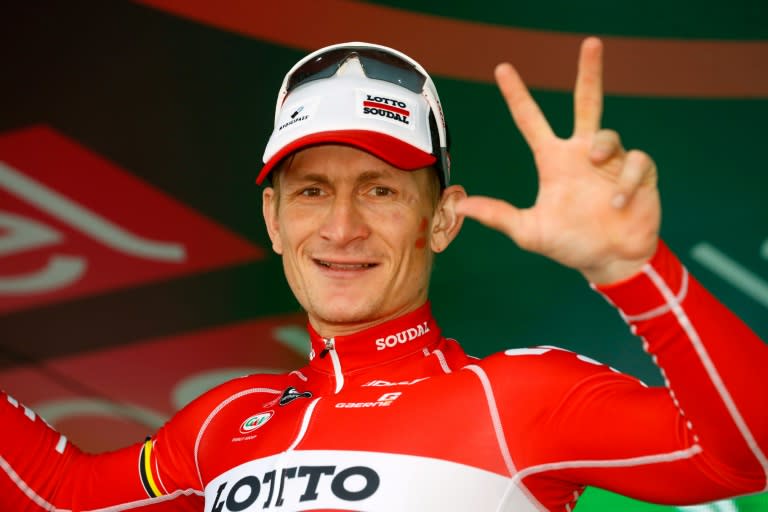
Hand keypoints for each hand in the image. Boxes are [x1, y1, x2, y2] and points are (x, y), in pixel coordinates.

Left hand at [456, 37, 659, 283]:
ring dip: (602, 152)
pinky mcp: (640, 172)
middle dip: (589, 72)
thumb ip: (497, 215)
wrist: (610, 262)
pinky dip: (627, 182)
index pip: (530, 120)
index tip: (502, 69)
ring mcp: (612, 161)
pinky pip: (636, 161)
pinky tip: (619, 204)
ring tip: (602, 185)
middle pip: (587, 102)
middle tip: (590, 43)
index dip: (517, 95)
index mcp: (553, 161)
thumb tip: (459, 205)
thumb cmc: (569, 244)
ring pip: (608, 134)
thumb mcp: (529, 231)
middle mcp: (582, 154)